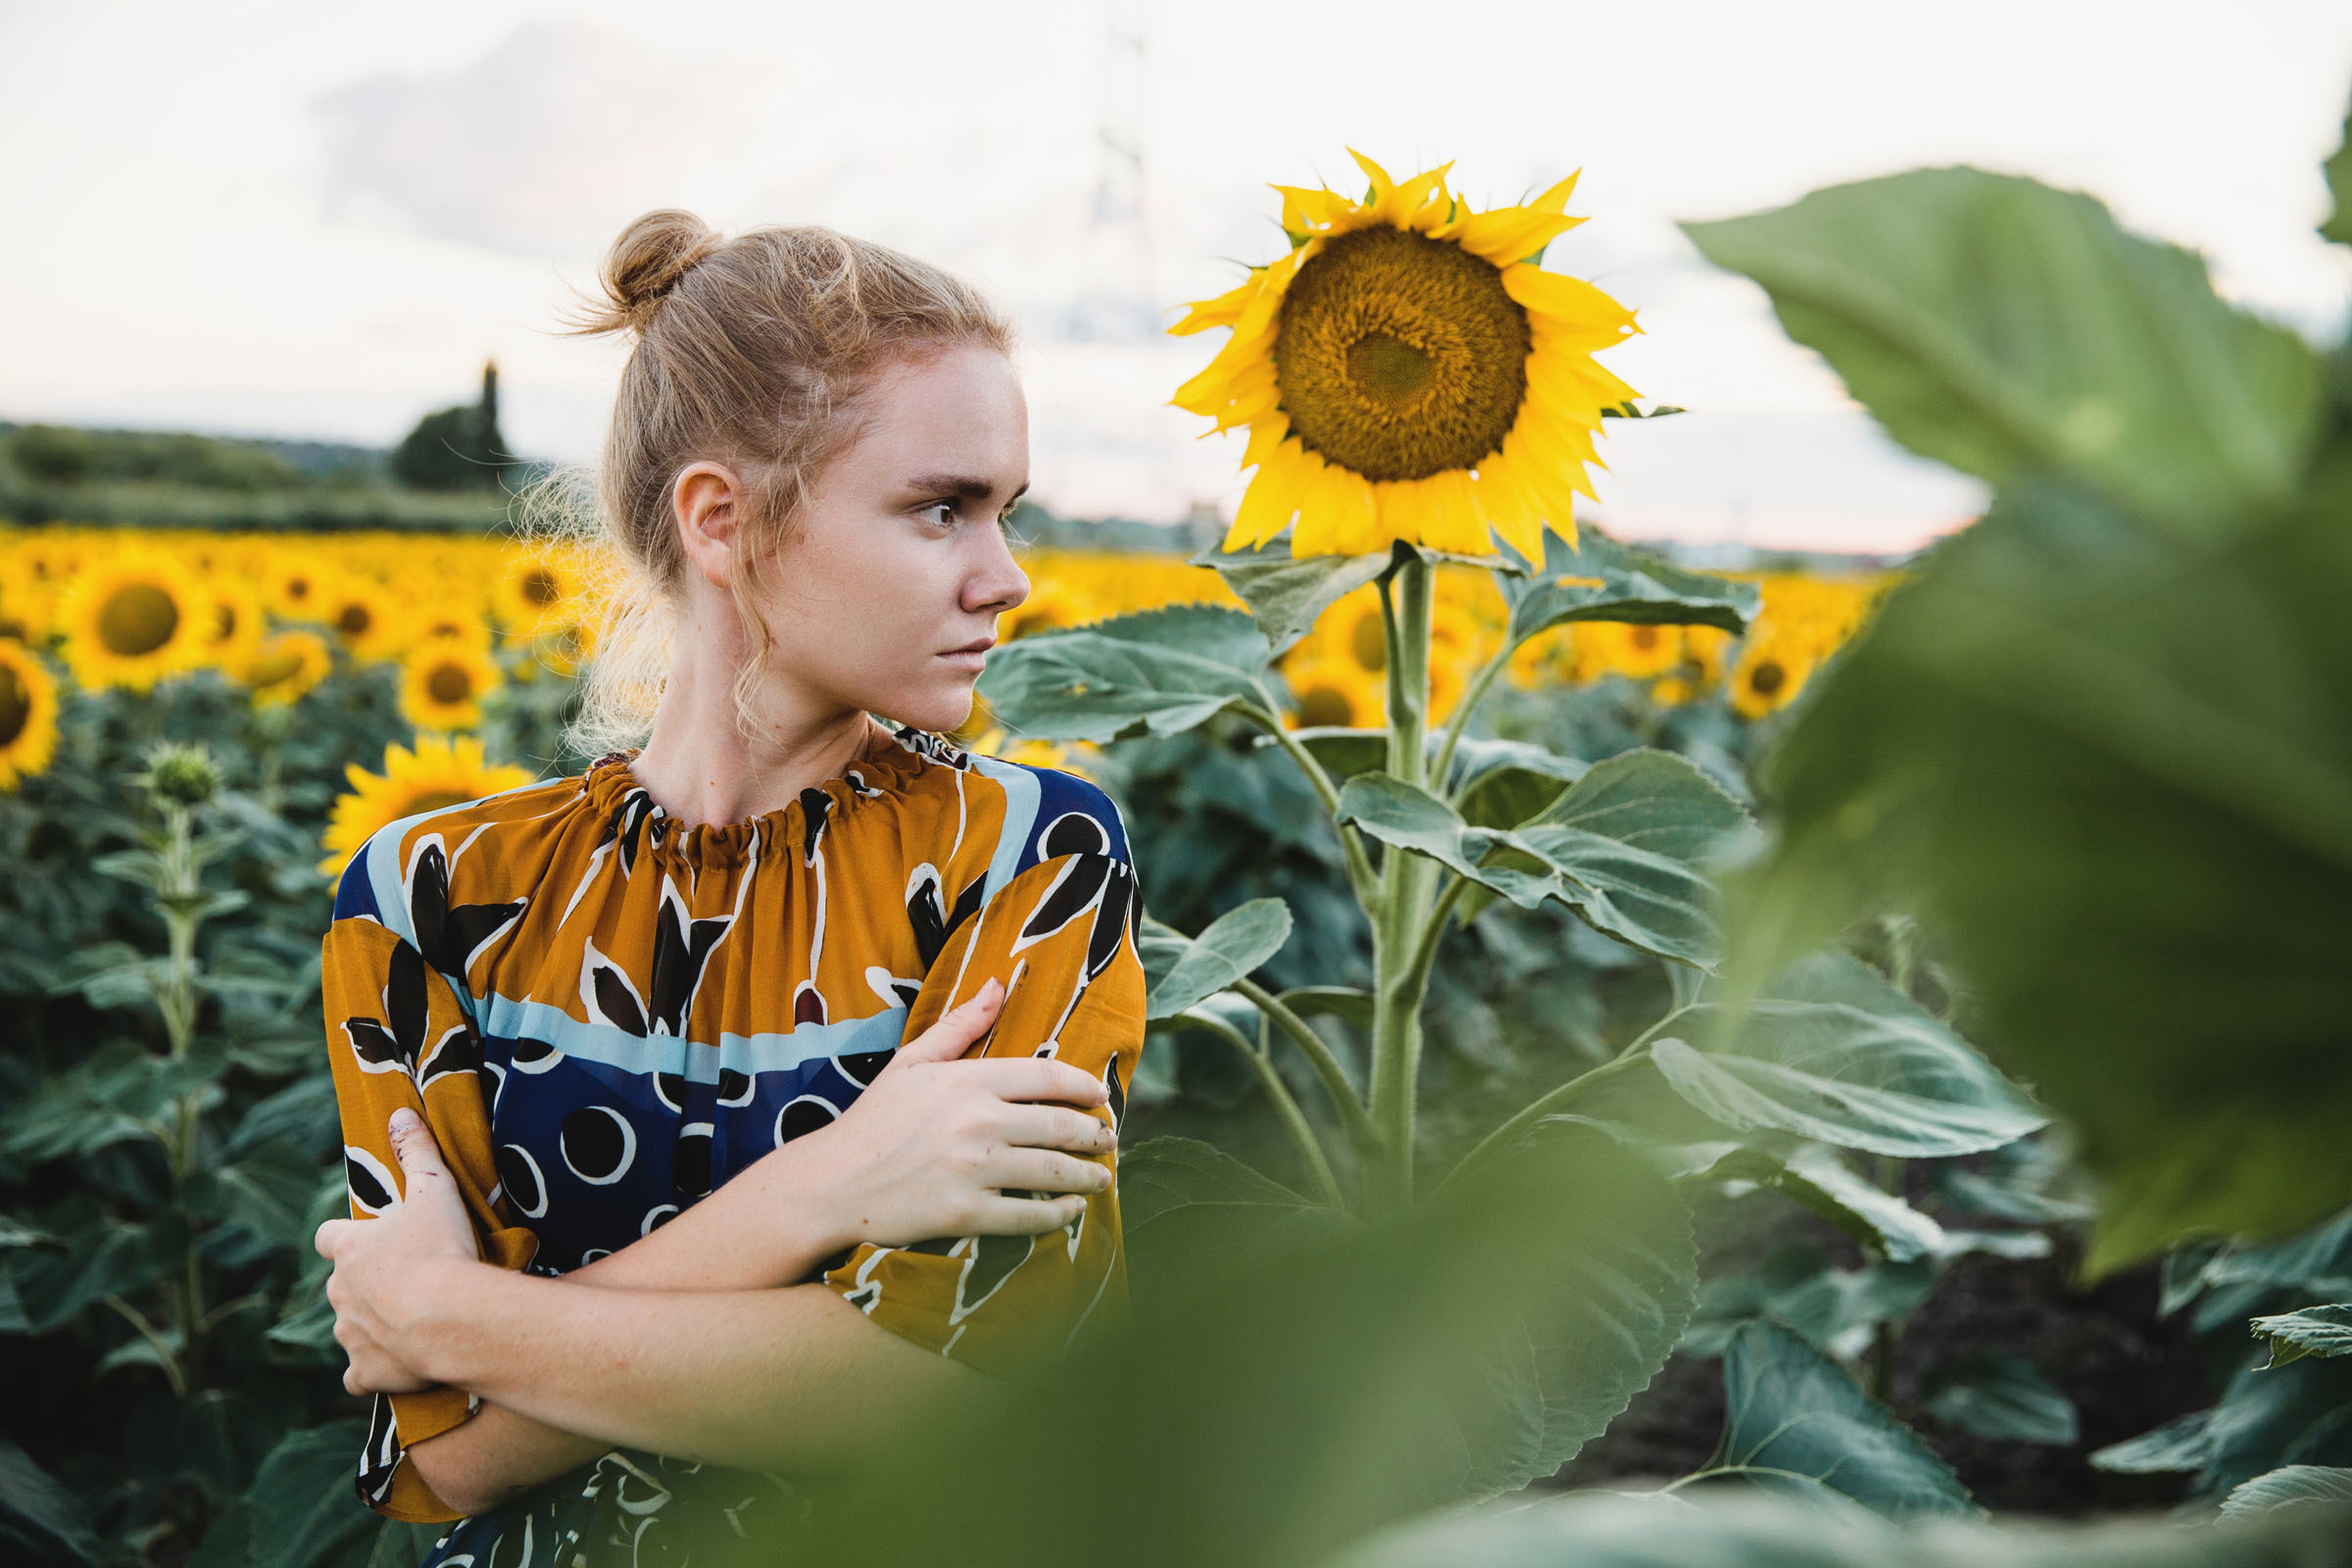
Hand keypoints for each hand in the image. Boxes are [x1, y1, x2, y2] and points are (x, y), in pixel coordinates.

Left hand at [313, 1105, 486, 1397]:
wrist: (445, 1318)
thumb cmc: (439, 1248)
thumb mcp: (433, 1188)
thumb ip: (416, 1151)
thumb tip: (399, 1112)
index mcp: (349, 1249)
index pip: (327, 1238)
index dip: (343, 1237)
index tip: (365, 1238)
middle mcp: (337, 1292)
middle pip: (339, 1285)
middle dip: (365, 1284)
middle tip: (407, 1280)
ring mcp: (348, 1334)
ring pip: (348, 1328)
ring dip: (370, 1325)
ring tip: (411, 1322)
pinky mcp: (364, 1371)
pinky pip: (357, 1375)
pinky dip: (371, 1370)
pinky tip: (395, 1365)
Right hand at [797, 977, 1117, 1250]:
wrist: (830, 1183)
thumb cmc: (872, 1121)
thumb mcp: (911, 1062)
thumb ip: (961, 1024)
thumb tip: (1000, 984)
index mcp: (969, 1080)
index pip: (1047, 1077)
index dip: (1084, 1087)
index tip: (1100, 1097)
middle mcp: (979, 1122)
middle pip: (1061, 1126)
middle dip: (1096, 1135)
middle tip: (1109, 1140)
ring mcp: (975, 1169)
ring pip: (1054, 1172)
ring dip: (1088, 1177)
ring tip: (1100, 1179)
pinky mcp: (966, 1214)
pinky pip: (1029, 1215)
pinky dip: (1058, 1215)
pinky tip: (1070, 1212)